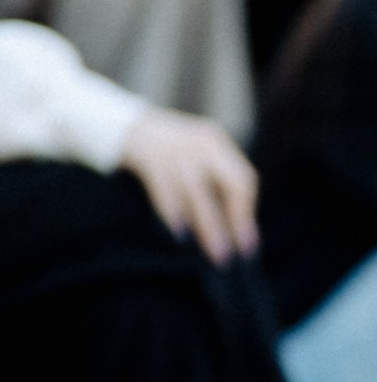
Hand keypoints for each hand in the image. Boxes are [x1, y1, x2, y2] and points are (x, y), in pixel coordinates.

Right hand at [120, 108, 257, 259]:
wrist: (123, 127)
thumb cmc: (167, 154)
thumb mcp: (195, 159)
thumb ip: (213, 185)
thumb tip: (235, 232)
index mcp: (215, 143)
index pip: (243, 179)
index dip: (246, 214)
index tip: (247, 245)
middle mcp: (201, 142)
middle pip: (229, 182)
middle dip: (234, 221)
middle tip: (232, 254)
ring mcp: (175, 147)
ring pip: (198, 189)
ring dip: (208, 223)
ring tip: (214, 252)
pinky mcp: (148, 156)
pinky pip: (165, 188)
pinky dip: (174, 212)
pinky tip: (182, 234)